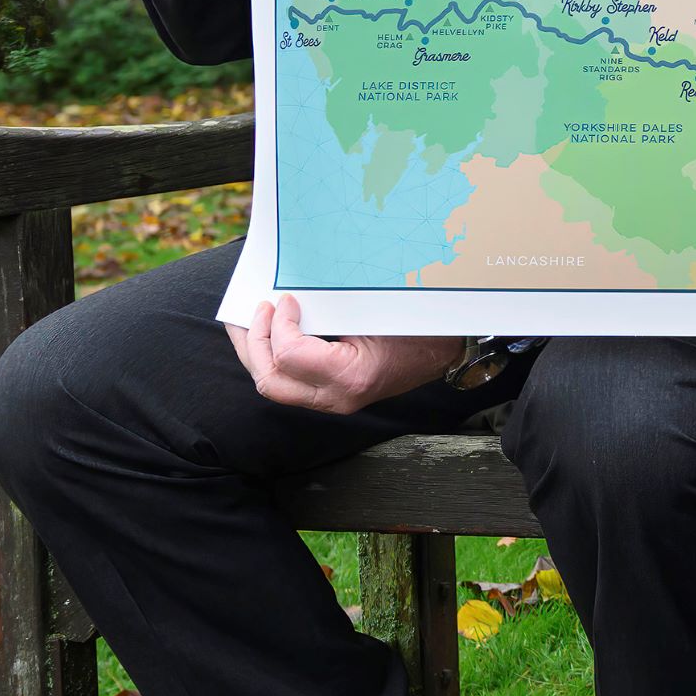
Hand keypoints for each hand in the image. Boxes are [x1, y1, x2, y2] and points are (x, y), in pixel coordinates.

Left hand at [225, 297, 462, 413]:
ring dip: (256, 352)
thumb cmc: (421, 327)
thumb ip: (331, 308)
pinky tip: (270, 337)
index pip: (290, 356)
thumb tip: (291, 294)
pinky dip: (272, 358)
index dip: (279, 325)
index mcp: (351, 377)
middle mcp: (336, 397)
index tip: (286, 299)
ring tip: (250, 323)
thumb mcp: (378, 312)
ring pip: (273, 386)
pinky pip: (288, 382)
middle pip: (270, 380)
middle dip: (254, 342)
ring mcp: (332, 401)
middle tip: (255, 311)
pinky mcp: (329, 396)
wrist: (446, 352)